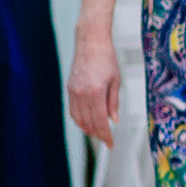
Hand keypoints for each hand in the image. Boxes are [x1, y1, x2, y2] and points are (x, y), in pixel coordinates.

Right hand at [67, 22, 120, 144]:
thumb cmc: (106, 58)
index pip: (100, 121)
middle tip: (106, 141)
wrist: (90, 43)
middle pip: (88, 122)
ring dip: (87, 129)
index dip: (105, 135)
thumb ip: (114, 102)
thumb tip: (114, 120)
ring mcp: (73, 91)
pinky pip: (73, 110)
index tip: (110, 143)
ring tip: (97, 134)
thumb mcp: (116, 81)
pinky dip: (79, 120)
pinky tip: (86, 123)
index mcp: (95, 91)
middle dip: (97, 134)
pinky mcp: (69, 89)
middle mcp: (81, 93)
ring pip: (78, 118)